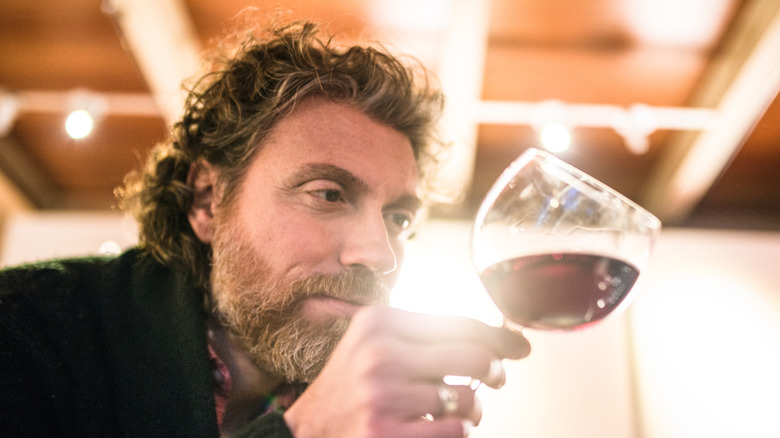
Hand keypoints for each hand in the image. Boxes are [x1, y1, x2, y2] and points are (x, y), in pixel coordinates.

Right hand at [283, 306, 530, 436]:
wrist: (307, 430)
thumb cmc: (351, 385)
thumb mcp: (376, 343)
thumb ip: (423, 335)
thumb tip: (495, 339)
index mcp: (379, 323)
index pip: (458, 323)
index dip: (498, 336)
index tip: (518, 347)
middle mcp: (380, 354)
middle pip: (472, 356)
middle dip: (494, 370)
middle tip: (496, 378)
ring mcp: (383, 396)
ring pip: (467, 399)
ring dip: (473, 408)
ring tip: (461, 409)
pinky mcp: (386, 434)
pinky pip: (454, 432)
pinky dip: (458, 432)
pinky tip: (442, 426)